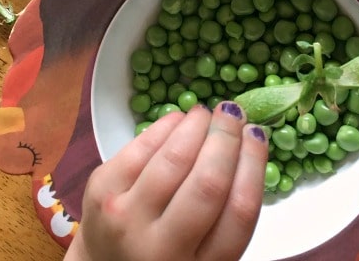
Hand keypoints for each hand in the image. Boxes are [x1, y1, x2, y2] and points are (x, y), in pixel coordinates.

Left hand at [65, 103, 267, 260]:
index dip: (253, 163)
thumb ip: (224, 214)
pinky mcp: (101, 193)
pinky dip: (165, 126)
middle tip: (233, 113)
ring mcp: (128, 219)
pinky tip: (178, 119)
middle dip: (225, 138)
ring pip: (173, 159)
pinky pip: (141, 148)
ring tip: (206, 113)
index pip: (240, 211)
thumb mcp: (204, 255)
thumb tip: (246, 141)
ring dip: (195, 126)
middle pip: (207, 183)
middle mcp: (164, 249)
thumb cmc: (166, 256)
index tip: (257, 133)